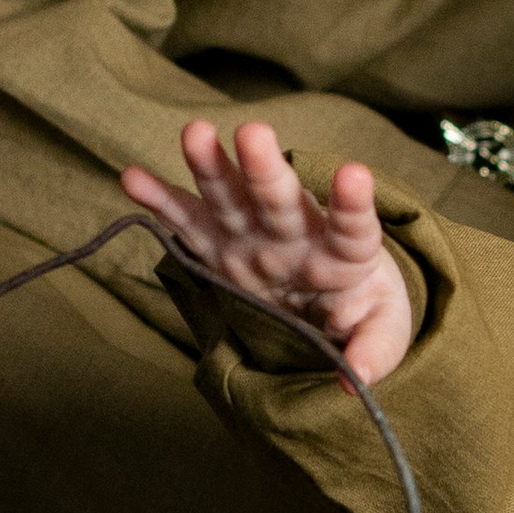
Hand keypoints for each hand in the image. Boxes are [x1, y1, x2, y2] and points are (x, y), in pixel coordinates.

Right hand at [121, 118, 414, 383]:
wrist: (331, 302)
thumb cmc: (362, 309)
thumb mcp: (383, 330)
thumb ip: (374, 350)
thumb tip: (353, 381)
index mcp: (343, 256)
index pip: (352, 229)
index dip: (353, 204)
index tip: (354, 174)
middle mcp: (295, 236)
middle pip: (279, 200)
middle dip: (265, 169)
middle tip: (254, 131)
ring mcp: (253, 237)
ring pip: (231, 199)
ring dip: (211, 166)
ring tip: (194, 132)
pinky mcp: (218, 247)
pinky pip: (186, 223)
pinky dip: (159, 200)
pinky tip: (131, 177)